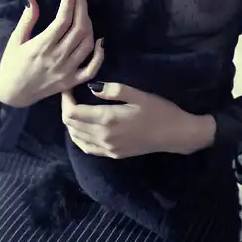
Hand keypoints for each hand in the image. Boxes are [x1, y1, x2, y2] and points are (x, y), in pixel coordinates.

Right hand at [0, 0, 104, 107]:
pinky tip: (100, 40)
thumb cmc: (11, 64)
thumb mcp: (15, 40)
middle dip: (82, 7)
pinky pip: (92, 69)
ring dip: (90, 24)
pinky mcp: (72, 81)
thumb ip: (27, 20)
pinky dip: (100, 54)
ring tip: (84, 12)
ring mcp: (67, 71)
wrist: (12, 93)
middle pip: (79, 28)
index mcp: (42, 46)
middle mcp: (57, 57)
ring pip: (87, 44)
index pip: (63, 19)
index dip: (70, 0)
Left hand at [61, 82, 215, 157]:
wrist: (176, 134)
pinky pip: (87, 148)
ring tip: (76, 108)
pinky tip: (82, 129)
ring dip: (71, 123)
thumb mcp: (138, 94)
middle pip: (71, 125)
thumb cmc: (159, 110)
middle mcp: (103, 136)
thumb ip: (113, 90)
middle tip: (71, 95)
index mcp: (107, 119)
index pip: (73, 112)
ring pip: (76, 138)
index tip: (69, 88)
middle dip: (67, 108)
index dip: (66, 99)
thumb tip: (91, 87)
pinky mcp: (113, 154)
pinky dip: (79, 138)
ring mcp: (108, 148)